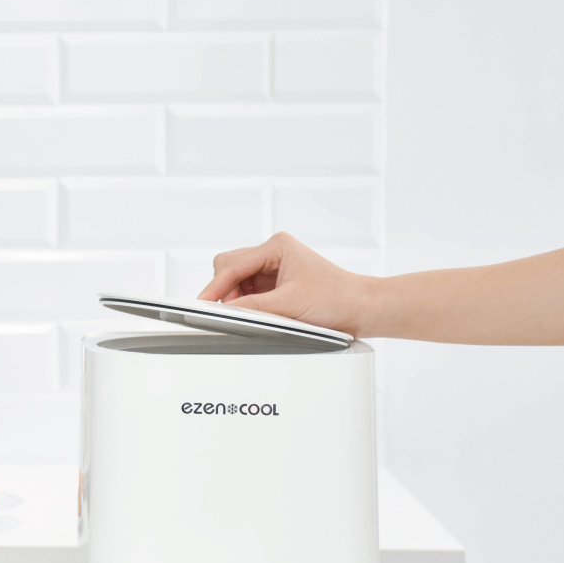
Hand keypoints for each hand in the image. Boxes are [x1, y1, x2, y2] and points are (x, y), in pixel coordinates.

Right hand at [197, 233, 377, 336]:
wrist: (361, 309)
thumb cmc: (337, 298)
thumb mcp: (288, 305)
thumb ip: (252, 307)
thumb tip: (223, 311)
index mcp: (277, 246)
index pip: (233, 265)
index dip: (215, 287)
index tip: (202, 304)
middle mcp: (274, 252)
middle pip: (229, 267)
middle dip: (224, 290)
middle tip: (224, 312)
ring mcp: (275, 268)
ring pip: (237, 280)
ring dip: (236, 299)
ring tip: (248, 316)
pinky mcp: (277, 283)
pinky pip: (250, 291)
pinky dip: (247, 304)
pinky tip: (255, 315)